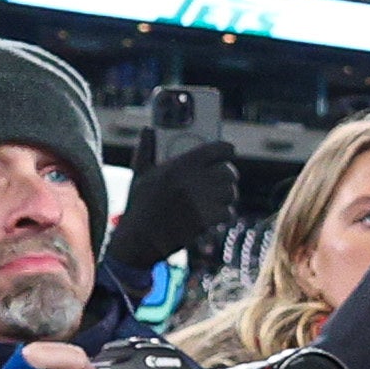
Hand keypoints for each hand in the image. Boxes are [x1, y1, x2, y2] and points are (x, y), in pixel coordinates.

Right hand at [99, 142, 242, 290]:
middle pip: (229, 171)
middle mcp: (193, 180)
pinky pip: (228, 212)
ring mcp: (201, 201)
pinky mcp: (206, 220)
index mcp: (180, 165)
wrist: (139, 239)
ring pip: (231, 193)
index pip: (218, 149)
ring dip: (226, 196)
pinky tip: (212, 216)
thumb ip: (146, 149)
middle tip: (220, 181)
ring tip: (215, 199)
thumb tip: (147, 129)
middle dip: (226, 176)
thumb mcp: (140, 174)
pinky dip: (222, 215)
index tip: (228, 152)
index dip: (226, 150)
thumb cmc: (139, 205)